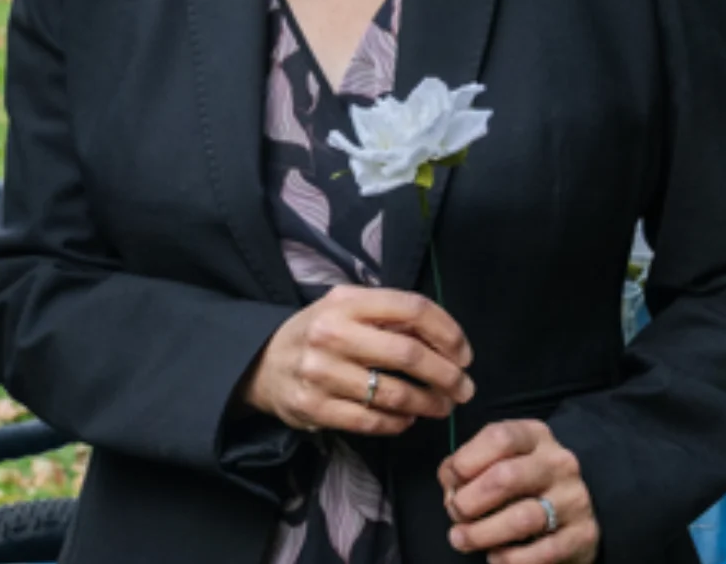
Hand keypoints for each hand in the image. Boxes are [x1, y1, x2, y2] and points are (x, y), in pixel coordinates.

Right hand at [240, 285, 474, 437]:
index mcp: (345, 302)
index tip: (464, 354)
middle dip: (448, 376)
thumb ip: (389, 315)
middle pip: (409, 355)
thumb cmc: (320, 334)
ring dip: (430, 405)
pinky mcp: (313, 407)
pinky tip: (406, 418)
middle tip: (464, 389)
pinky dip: (399, 423)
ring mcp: (319, 372)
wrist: (261, 363)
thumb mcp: (346, 309)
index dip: (449, 332)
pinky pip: (373, 421)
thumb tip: (447, 341)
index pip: (412, 309)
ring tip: (440, 407)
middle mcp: (330, 333)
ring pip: (395, 394)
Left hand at [441, 419, 599, 561]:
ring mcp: (574, 499)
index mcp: (534, 436)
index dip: (465, 461)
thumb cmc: (519, 482)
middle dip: (468, 501)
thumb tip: (451, 490)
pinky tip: (495, 557)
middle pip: (506, 477)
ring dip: (482, 533)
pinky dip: (510, 558)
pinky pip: (543, 552)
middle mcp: (558, 464)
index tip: (451, 482)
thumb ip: (466, 467)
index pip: (499, 437)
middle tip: (455, 513)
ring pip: (523, 518)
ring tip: (461, 539)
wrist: (572, 511)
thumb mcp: (495, 460)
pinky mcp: (583, 535)